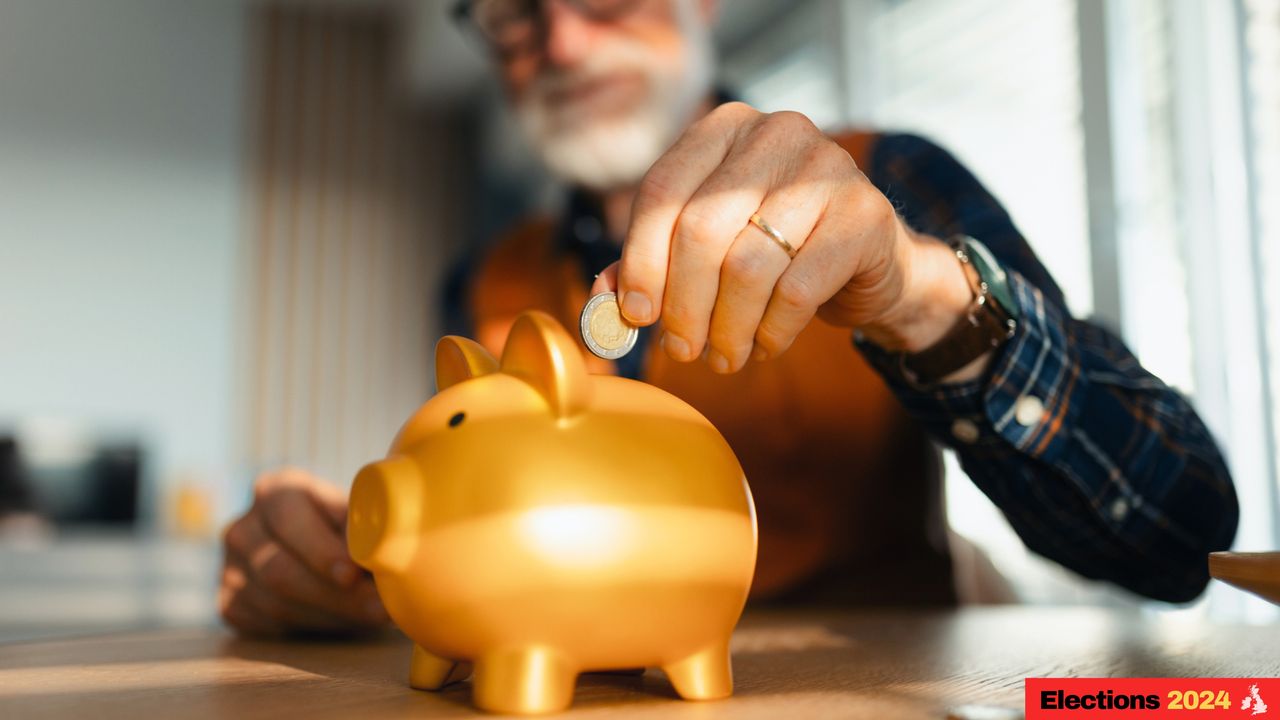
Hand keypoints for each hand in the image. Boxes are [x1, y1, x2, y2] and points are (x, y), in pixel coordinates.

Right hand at [219, 468, 388, 635]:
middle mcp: (243, 527)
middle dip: (334, 594)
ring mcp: (230, 567)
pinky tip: (343, 622)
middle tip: (378, 609)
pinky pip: (268, 624)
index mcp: (273, 490)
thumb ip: (363, 524)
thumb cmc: (345, 526)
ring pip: (276, 602)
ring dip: (330, 615)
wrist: (318, 552)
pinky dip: (311, 627)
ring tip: (373, 617)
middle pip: (279, 569)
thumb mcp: (354, 512)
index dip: (321, 549)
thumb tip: (388, 543)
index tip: (352, 574)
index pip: (289, 518)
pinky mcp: (230, 603)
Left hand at [589, 102, 973, 373]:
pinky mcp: (864, 214)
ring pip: (748, 265)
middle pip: (701, 230)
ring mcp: (827, 167)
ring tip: (724, 356)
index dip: (640, 261)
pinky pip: (797, 289)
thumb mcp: (709, 248)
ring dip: (728, 328)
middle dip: (684, 305)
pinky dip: (772, 331)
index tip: (636, 314)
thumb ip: (651, 264)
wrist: (873, 262)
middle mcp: (775, 133)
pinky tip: (765, 345)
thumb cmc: (778, 252)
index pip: (662, 192)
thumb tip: (603, 300)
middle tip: (683, 351)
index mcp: (724, 126)